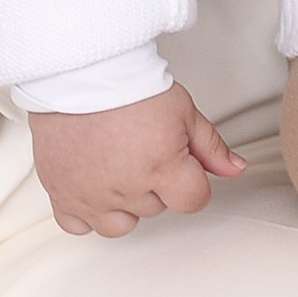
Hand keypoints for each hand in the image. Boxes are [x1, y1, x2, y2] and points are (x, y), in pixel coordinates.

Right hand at [30, 86, 242, 237]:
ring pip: (120, 224)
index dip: (191, 180)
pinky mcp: (62, 194)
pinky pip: (78, 225)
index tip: (180, 163)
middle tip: (142, 148)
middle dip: (155, 183)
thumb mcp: (182, 109)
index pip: (193, 200)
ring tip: (119, 167)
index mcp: (162, 167)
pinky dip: (87, 212)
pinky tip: (93, 186)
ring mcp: (92, 196)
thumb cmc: (126, 85)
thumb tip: (235, 168)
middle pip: (156, 208)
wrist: (77, 70)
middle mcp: (127, 188)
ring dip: (124, 203)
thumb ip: (210, 146)